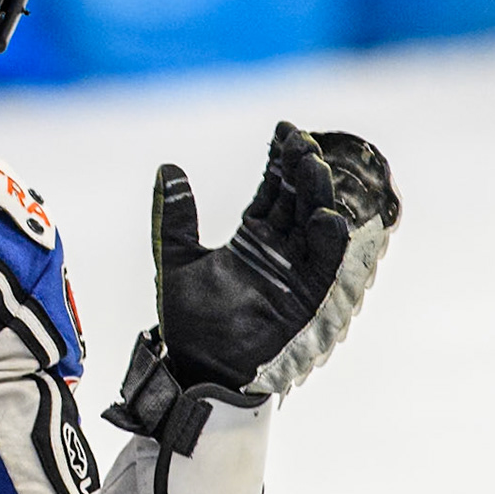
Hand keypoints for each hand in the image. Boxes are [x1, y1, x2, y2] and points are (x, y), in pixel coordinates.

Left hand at [155, 122, 399, 393]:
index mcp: (252, 236)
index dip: (280, 159)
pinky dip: (326, 240)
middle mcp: (279, 249)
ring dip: (317, 195)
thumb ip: (173, 216)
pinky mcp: (305, 296)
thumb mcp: (176, 259)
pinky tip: (322, 216)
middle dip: (302, 169)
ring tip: (312, 166)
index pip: (274, 188)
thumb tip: (168, 167)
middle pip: (298, 199)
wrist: (197, 364)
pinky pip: (323, 263)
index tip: (283, 129)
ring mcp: (295, 270)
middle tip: (300, 141)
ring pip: (314, 224)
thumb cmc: (188, 318)